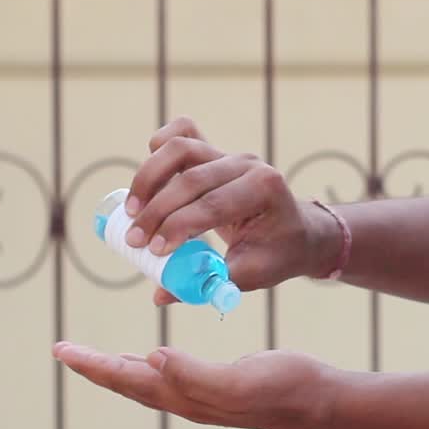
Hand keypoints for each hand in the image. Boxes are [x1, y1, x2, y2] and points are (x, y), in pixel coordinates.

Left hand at [52, 341, 342, 428]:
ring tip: (93, 357)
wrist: (320, 400)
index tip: (63, 351)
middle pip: (128, 383)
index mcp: (187, 397)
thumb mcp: (241, 379)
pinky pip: (169, 376)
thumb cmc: (287, 387)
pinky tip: (148, 358)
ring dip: (116, 368)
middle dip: (95, 367)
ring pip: (146, 382)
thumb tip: (151, 358)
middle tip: (63, 350)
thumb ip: (196, 374)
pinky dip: (148, 365)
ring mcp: (202, 394)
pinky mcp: (217, 384)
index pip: (128, 380)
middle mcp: (188, 399)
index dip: (94, 366)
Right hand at [124, 116, 343, 305]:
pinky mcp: (213, 152)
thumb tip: (160, 295)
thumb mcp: (251, 275)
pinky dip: (160, 148)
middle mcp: (247, 164)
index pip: (214, 204)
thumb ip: (209, 282)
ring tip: (132, 212)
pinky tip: (147, 176)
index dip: (178, 226)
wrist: (297, 233)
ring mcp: (229, 154)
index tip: (153, 250)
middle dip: (157, 211)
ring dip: (149, 178)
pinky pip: (184, 134)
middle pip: (192, 179)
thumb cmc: (276, 254)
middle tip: (134, 240)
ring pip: (181, 149)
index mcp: (265, 189)